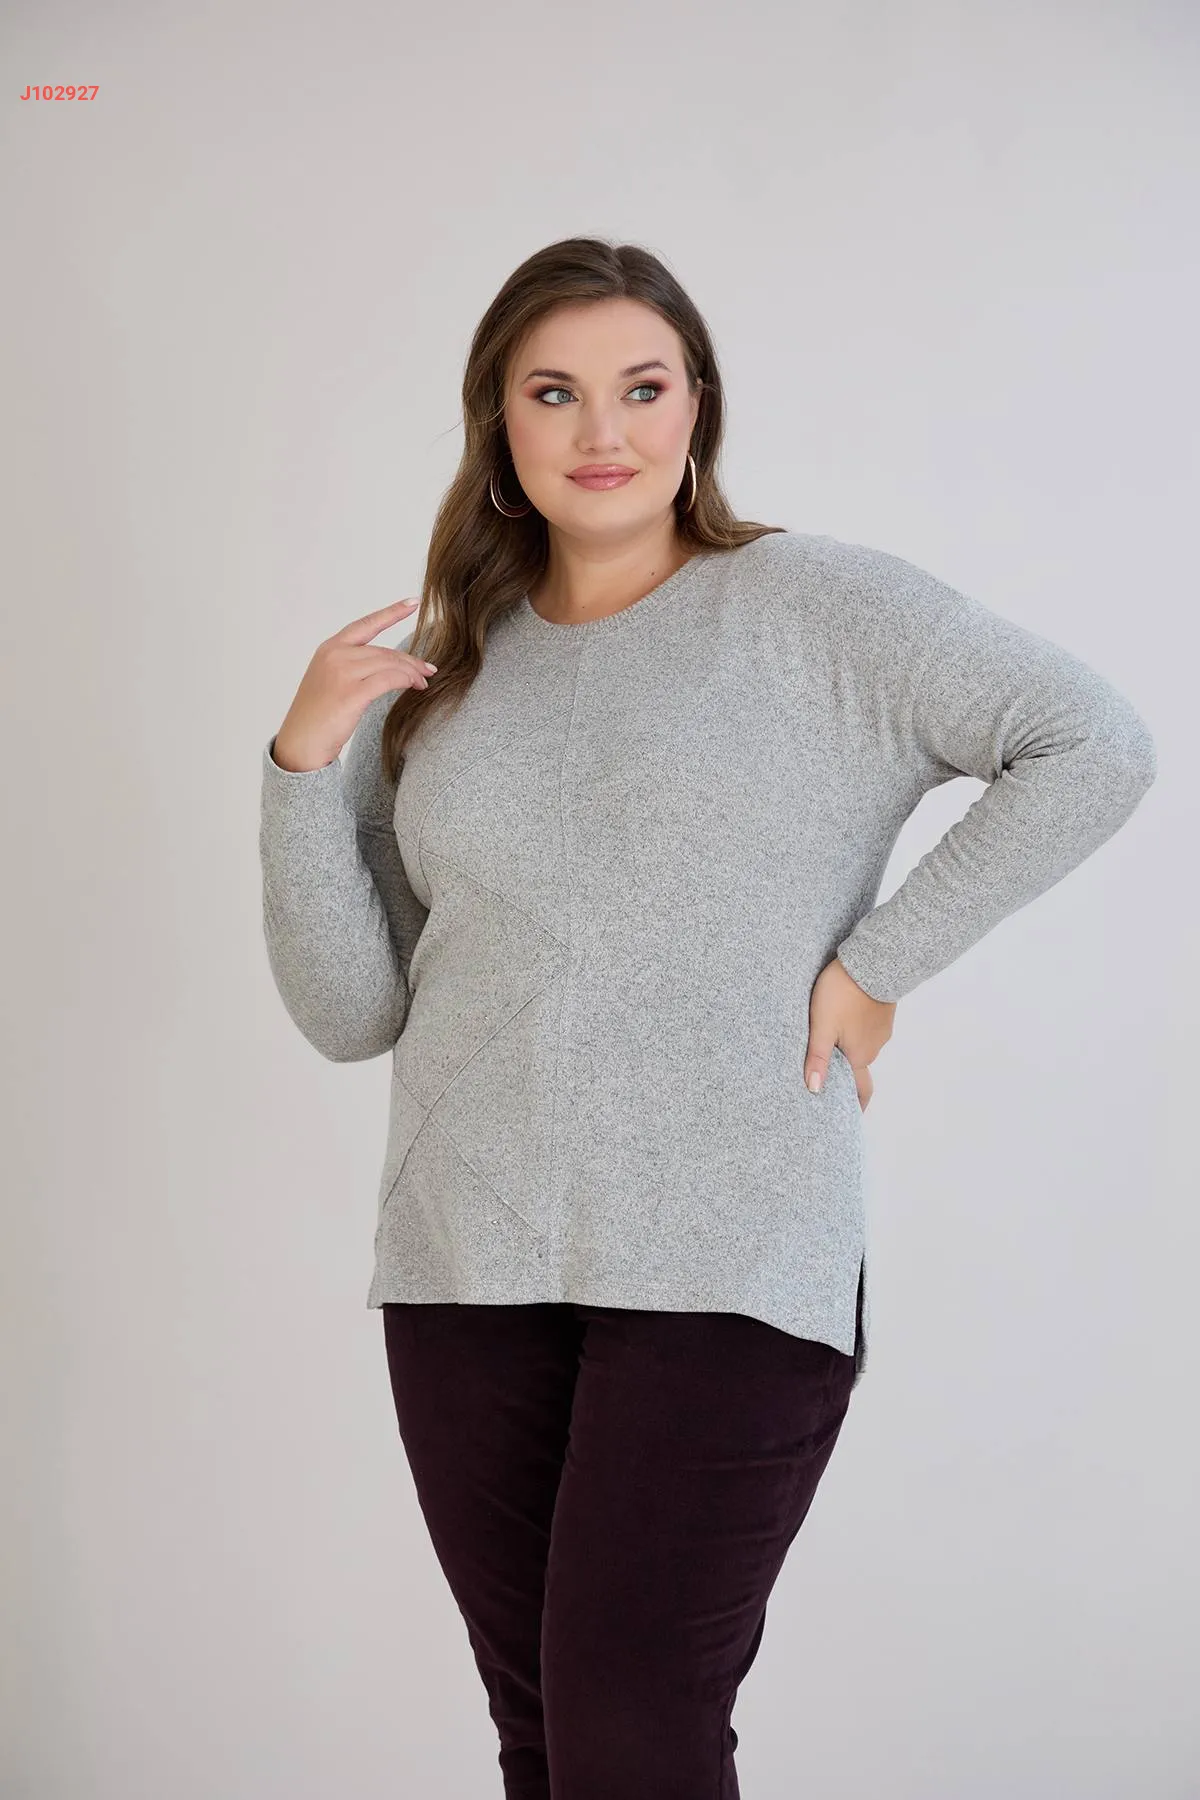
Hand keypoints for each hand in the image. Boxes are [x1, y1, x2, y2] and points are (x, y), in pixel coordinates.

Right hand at [271, 597, 437, 772]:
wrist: (300, 743)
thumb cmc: (317, 717)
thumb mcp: (331, 681)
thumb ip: (353, 667)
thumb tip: (389, 667)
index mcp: (329, 648)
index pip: (366, 624)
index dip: (392, 612)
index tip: (413, 602)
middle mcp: (335, 655)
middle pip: (384, 651)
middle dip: (410, 661)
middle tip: (429, 670)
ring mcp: (342, 672)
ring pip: (389, 664)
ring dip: (411, 673)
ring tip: (423, 683)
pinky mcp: (352, 692)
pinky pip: (389, 679)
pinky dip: (406, 681)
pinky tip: (414, 687)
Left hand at [804, 957, 895, 1111]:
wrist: (873, 960)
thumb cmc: (844, 992)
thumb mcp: (822, 1026)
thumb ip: (817, 1058)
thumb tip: (814, 1091)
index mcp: (859, 1056)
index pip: (859, 1090)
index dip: (853, 1104)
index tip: (848, 1117)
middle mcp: (874, 1047)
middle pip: (858, 1068)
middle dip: (845, 1075)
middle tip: (828, 1078)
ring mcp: (881, 1029)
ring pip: (862, 1046)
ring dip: (848, 1049)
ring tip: (828, 1044)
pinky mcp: (882, 1012)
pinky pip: (867, 1028)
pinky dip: (855, 1030)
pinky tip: (842, 1020)